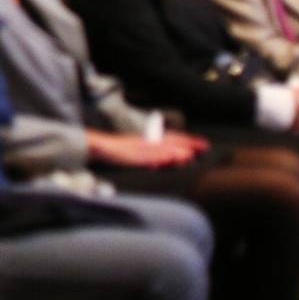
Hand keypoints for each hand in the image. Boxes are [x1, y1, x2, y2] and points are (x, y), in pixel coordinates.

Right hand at [86, 131, 200, 168]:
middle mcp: (146, 143)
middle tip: (204, 147)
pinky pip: (145, 157)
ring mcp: (138, 149)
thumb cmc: (116, 151)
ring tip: (189, 155)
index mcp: (150, 142)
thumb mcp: (138, 153)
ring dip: (175, 152)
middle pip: (169, 142)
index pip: (172, 139)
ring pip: (159, 150)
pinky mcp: (129, 156)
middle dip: (187, 145)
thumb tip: (171, 158)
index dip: (188, 141)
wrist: (95, 146)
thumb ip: (154, 156)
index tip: (204, 145)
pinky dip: (157, 158)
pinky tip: (166, 159)